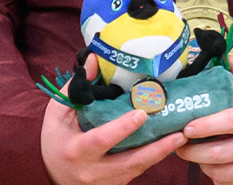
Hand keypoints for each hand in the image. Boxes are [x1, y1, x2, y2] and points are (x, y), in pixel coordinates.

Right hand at [40, 54, 186, 184]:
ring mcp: (106, 182)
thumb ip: (76, 88)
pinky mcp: (116, 184)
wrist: (50, 174)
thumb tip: (93, 59)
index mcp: (77, 150)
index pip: (102, 139)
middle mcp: (94, 170)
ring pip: (138, 169)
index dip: (122, 128)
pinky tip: (169, 144)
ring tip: (182, 136)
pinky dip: (154, 158)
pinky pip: (137, 171)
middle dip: (157, 148)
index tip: (141, 114)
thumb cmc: (55, 139)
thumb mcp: (58, 112)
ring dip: (161, 153)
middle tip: (179, 132)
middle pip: (130, 162)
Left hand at [176, 59, 232, 184]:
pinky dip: (213, 176)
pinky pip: (225, 184)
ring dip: (201, 163)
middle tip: (178, 143)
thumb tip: (227, 57)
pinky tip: (210, 165)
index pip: (229, 122)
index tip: (187, 127)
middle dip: (193, 150)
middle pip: (219, 152)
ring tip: (193, 153)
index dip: (206, 125)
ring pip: (219, 171)